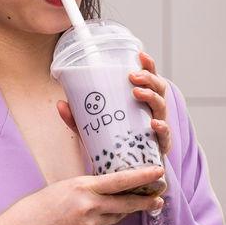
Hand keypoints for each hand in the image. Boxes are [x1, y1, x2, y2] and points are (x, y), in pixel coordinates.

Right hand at [0, 167, 166, 224]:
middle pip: (126, 203)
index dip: (142, 176)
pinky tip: (92, 221)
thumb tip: (110, 190)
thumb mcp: (66, 187)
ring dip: (121, 212)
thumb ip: (89, 188)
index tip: (159, 173)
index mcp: (84, 186)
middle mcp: (89, 205)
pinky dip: (104, 223)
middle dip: (145, 201)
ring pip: (116, 217)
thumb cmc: (41, 206)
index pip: (120, 180)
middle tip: (159, 198)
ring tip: (119, 207)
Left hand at [55, 50, 172, 157]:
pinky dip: (162, 128)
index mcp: (143, 100)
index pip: (150, 78)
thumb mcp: (94, 127)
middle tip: (132, 76)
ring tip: (136, 93)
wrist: (127, 170)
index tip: (140, 54)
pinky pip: (165, 135)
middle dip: (148, 78)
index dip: (148, 65)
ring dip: (151, 96)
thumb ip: (78, 117)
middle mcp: (154, 110)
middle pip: (159, 87)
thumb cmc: (114, 142)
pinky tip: (153, 124)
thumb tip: (60, 104)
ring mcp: (159, 126)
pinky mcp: (161, 145)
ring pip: (162, 106)